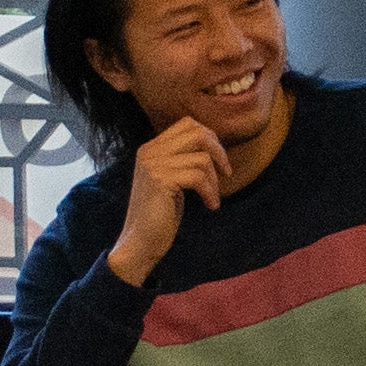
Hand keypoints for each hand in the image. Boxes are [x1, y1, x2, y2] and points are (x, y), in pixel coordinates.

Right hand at [104, 118, 238, 285]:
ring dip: (215, 181)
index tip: (219, 161)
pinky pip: (198, 177)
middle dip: (218, 152)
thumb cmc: (160, 214)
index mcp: (151, 148)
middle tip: (226, 173)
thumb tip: (213, 143)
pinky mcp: (160, 180)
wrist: (140, 242)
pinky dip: (211, 192)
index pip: (187, 124)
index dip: (210, 138)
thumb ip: (182, 159)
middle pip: (197, 133)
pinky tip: (211, 206)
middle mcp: (149, 151)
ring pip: (201, 158)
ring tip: (212, 198)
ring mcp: (153, 165)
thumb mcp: (171, 179)